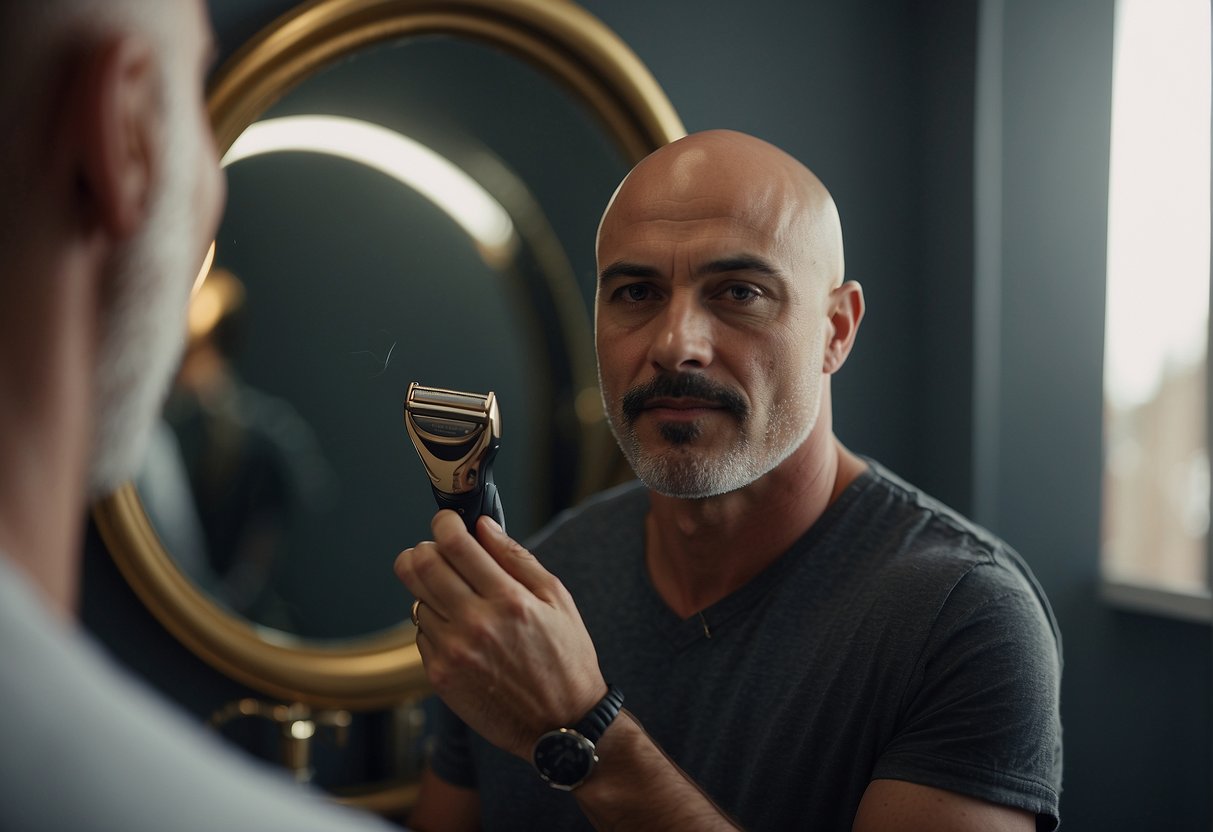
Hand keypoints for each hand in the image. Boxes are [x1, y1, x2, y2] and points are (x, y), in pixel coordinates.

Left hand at [395, 510, 606, 758]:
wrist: (560, 725)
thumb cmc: (565, 659)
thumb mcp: (557, 600)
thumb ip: (517, 559)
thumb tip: (483, 527)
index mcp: (508, 600)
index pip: (454, 544)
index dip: (444, 523)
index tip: (447, 522)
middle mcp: (475, 624)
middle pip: (419, 566)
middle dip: (422, 549)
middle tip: (435, 550)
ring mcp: (453, 652)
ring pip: (415, 600)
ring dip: (429, 590)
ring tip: (456, 597)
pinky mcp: (440, 675)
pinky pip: (421, 633)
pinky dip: (434, 623)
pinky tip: (461, 631)